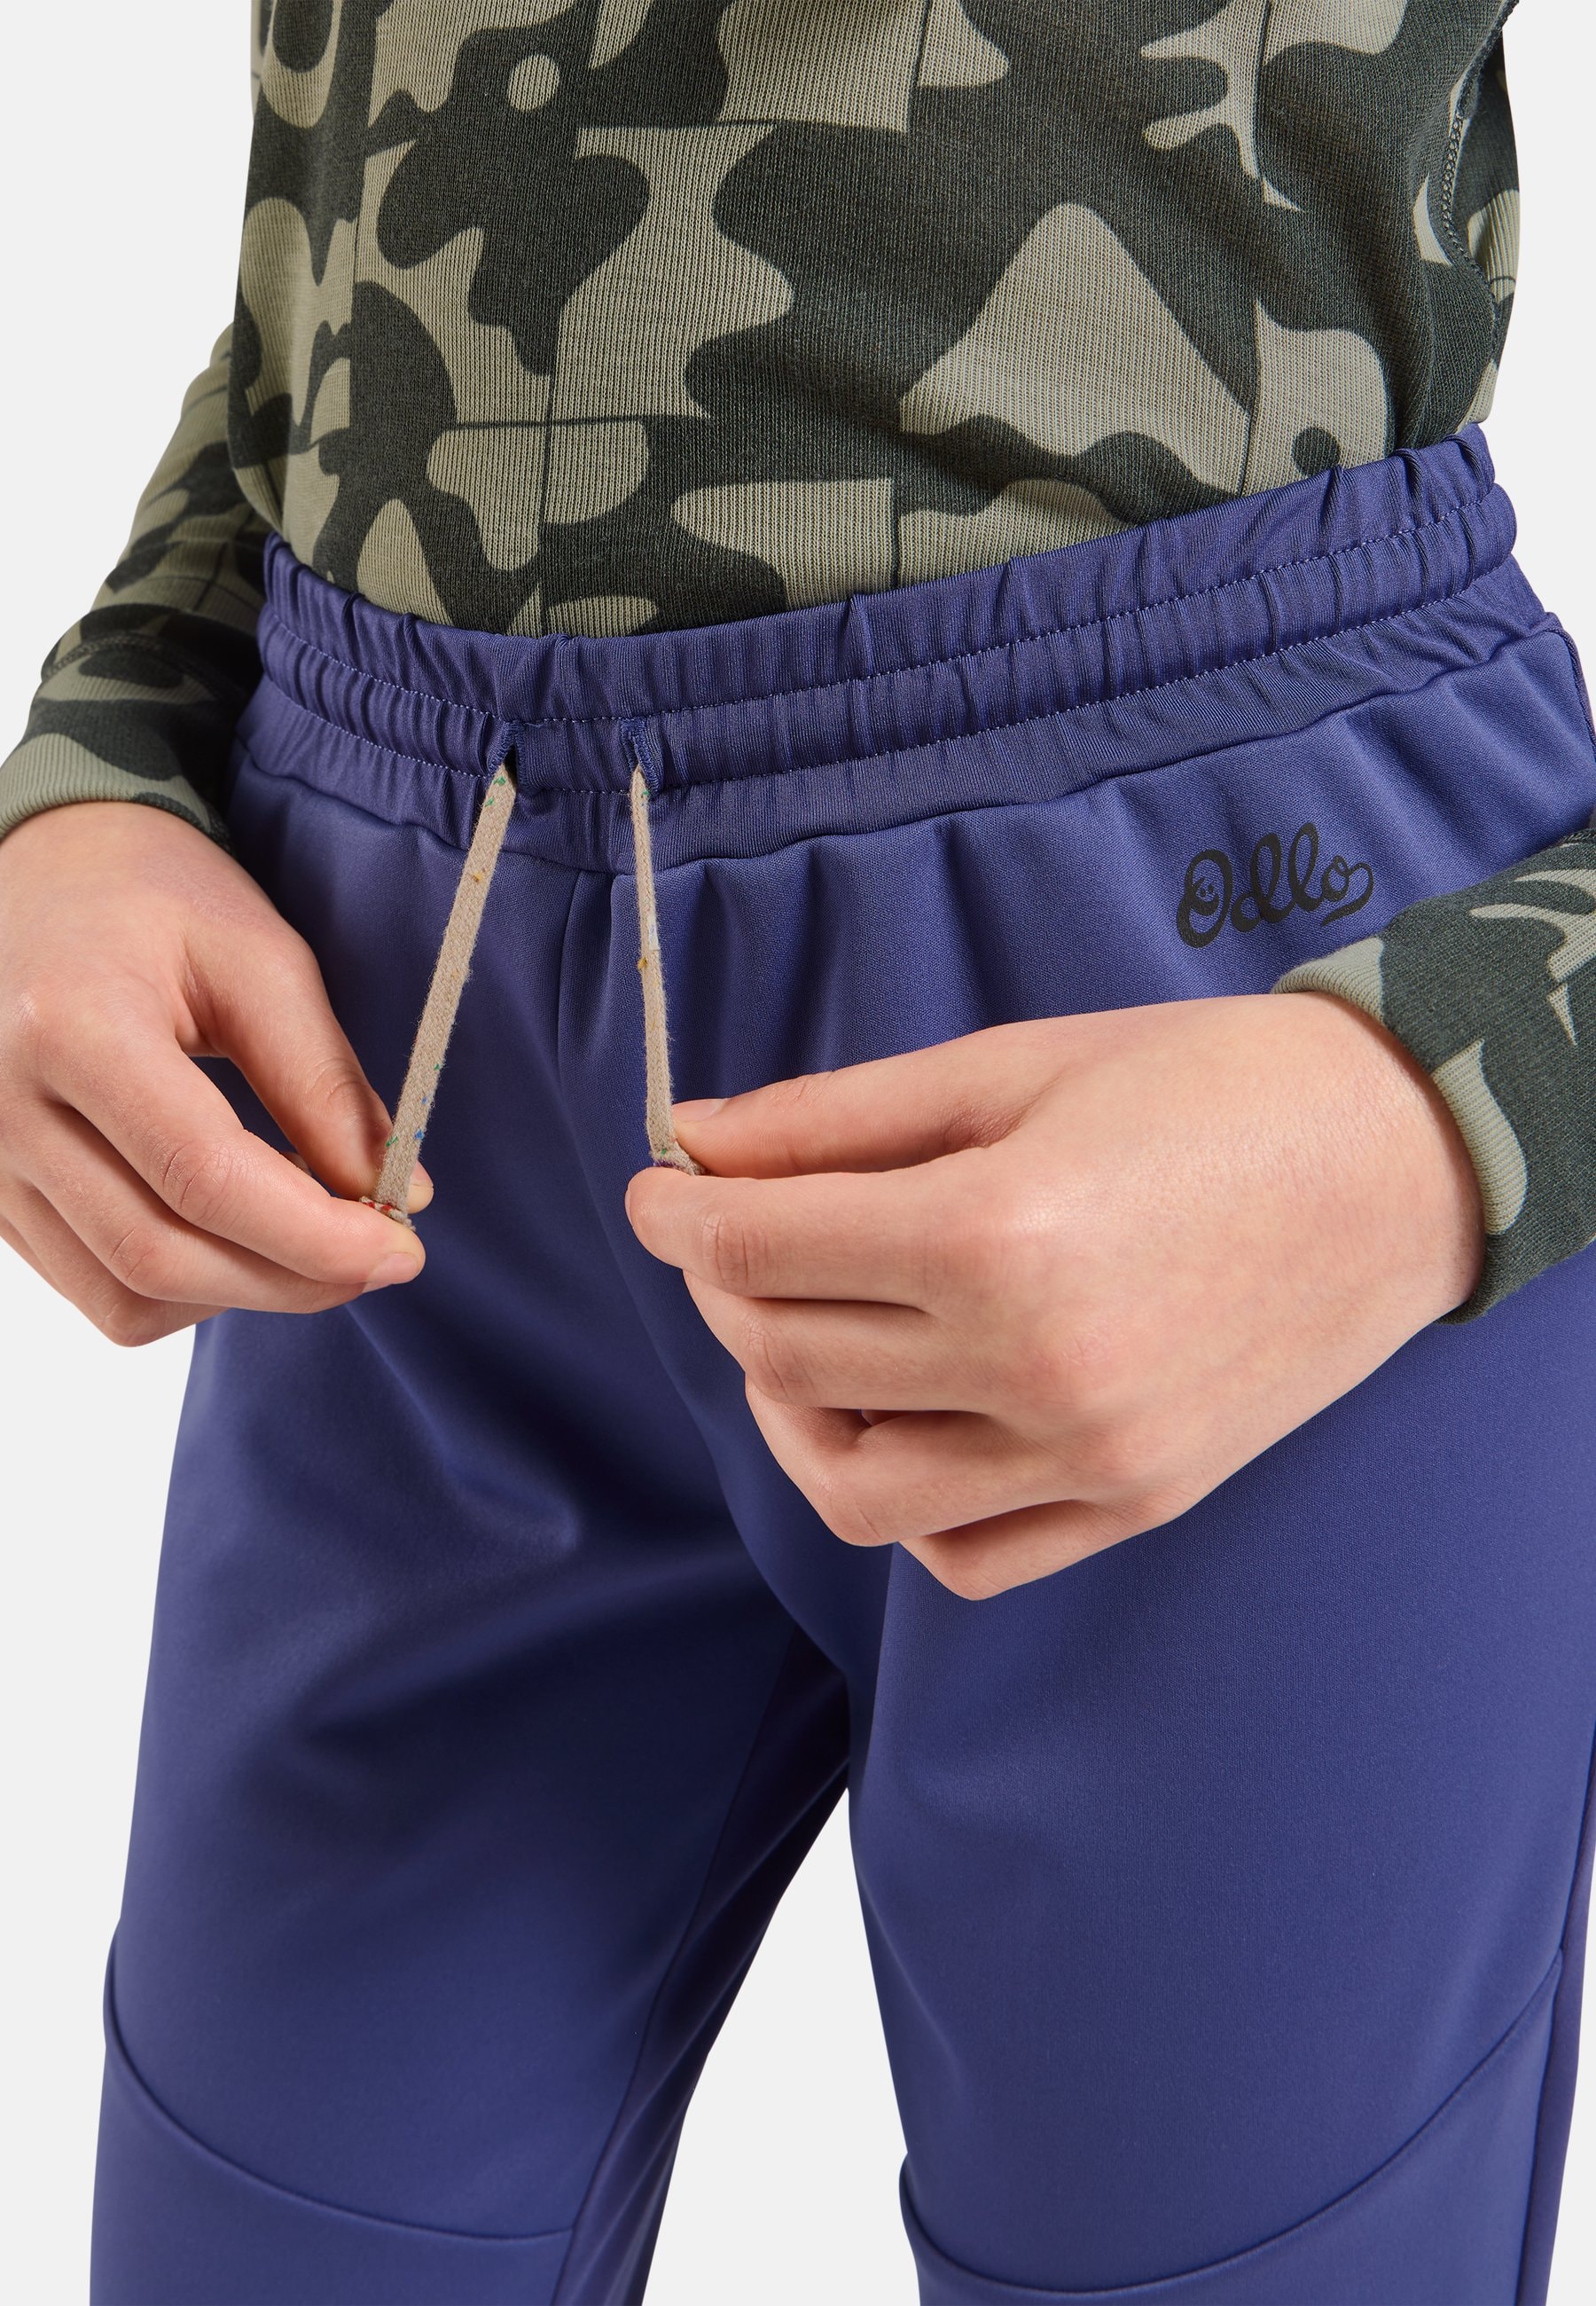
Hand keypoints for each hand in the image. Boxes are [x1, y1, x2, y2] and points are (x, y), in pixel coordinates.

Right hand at [0, 801, 427, 1345]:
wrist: (40, 868)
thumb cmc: (152, 898)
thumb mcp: (258, 957)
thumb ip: (325, 1081)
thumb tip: (399, 1194)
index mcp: (71, 1025)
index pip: (204, 1176)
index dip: (315, 1236)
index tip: (401, 1248)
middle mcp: (2, 1107)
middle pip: (160, 1254)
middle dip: (292, 1279)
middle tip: (379, 1258)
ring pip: (125, 1296)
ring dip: (243, 1295)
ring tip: (315, 1247)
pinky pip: (96, 1289)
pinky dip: (188, 1291)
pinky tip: (242, 1241)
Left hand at [626, 996, 1483, 1597]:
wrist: (1393, 1161)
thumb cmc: (1204, 1085)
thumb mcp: (1008, 1064)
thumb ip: (835, 1116)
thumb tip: (695, 1140)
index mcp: (996, 1235)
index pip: (760, 1253)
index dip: (681, 1216)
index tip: (659, 1187)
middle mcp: (1034, 1367)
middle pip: (787, 1361)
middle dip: (723, 1291)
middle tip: (730, 1234)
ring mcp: (1087, 1454)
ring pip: (850, 1486)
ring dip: (788, 1408)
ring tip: (799, 1332)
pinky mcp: (1133, 1501)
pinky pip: (958, 1554)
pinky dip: (897, 1497)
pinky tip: (897, 1412)